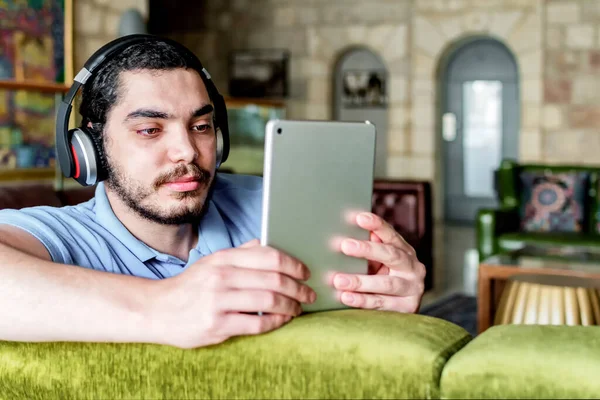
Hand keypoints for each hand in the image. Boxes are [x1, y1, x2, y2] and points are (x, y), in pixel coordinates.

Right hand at [148, 239, 315, 348]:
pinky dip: (275, 322)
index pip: (269, 256)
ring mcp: (218, 301)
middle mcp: (221, 277)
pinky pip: (256, 324)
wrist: (157, 310)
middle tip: (309, 294)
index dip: (293, 264)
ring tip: (297, 309)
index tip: (305, 272)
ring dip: (290, 306)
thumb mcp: (212, 262)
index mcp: (224, 258)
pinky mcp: (216, 325)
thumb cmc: (191, 286)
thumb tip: (266, 242)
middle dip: (298, 288)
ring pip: (268, 301)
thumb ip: (240, 253)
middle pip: (273, 279)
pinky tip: (281, 321)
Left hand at [333, 212, 425, 312]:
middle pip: (391, 255)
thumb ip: (369, 249)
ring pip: (386, 284)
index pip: (391, 235)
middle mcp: (413, 268)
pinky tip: (346, 297)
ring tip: (338, 280)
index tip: (360, 218)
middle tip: (345, 245)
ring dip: (360, 281)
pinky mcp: (407, 309)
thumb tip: (348, 233)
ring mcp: (413, 289)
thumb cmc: (384, 279)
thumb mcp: (379, 262)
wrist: (403, 308)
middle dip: (368, 250)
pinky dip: (363, 301)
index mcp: (405, 251)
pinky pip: (382, 304)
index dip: (377, 225)